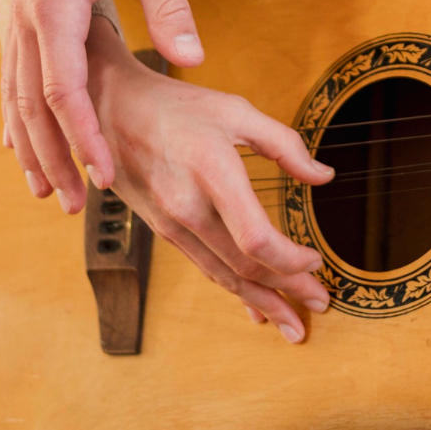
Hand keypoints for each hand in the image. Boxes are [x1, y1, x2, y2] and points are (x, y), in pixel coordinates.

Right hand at [4, 0, 206, 211]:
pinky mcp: (28, 10)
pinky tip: (27, 143)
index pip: (66, 89)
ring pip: (19, 93)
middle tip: (72, 207)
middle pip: (33, 104)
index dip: (84, 137)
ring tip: (48, 191)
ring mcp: (21, 13)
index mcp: (56, 5)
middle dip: (52, 157)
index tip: (104, 176)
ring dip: (33, 143)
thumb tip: (194, 62)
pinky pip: (19, 74)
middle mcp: (27, 16)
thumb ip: (171, 10)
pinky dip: (24, 113)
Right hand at [84, 15, 334, 340]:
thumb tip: (323, 176)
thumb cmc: (177, 106)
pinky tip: (253, 304)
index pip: (255, 238)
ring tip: (293, 323)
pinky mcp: (162, 230)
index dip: (290, 259)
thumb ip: (285, 144)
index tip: (317, 260)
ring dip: (262, 302)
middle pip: (244, 267)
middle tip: (321, 303)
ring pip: (223, 276)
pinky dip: (233, 289)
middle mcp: (187, 208)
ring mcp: (171, 224)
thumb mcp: (237, 110)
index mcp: (212, 173)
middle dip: (287, 291)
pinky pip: (204, 267)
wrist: (107, 111)